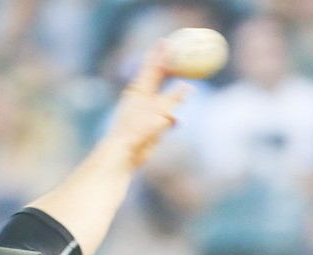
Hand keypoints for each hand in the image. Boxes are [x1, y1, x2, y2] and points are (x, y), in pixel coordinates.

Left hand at [105, 42, 191, 169]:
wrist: (124, 154)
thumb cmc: (137, 130)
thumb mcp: (157, 111)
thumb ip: (173, 99)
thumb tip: (188, 88)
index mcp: (140, 90)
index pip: (153, 67)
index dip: (161, 54)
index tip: (168, 41)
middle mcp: (143, 100)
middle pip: (159, 80)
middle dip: (169, 70)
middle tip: (180, 59)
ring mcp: (147, 114)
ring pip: (164, 101)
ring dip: (173, 96)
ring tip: (183, 85)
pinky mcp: (151, 129)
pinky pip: (165, 121)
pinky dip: (172, 119)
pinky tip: (177, 121)